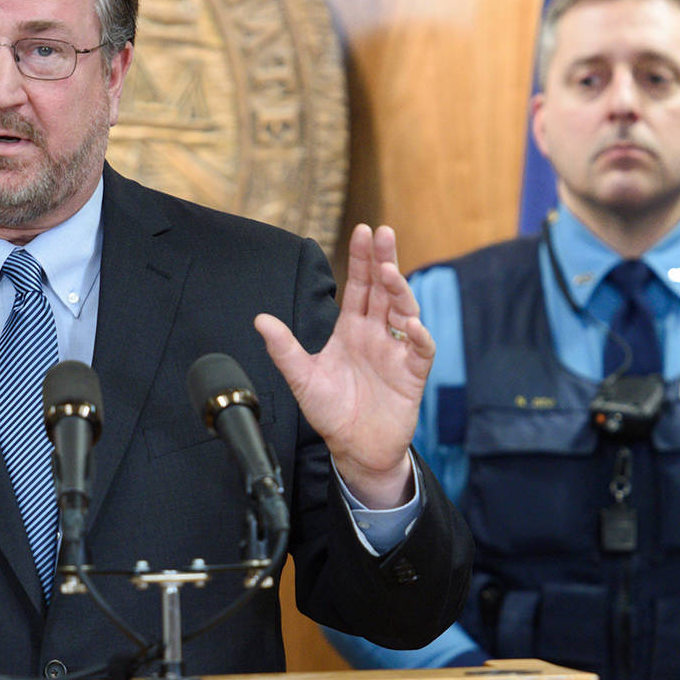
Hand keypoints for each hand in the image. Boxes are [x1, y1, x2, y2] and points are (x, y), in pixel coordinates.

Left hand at [255, 224, 429, 508]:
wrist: (355, 448)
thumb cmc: (331, 412)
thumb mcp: (302, 379)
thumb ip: (284, 349)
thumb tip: (260, 321)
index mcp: (352, 329)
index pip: (359, 286)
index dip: (361, 259)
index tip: (363, 231)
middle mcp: (376, 334)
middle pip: (384, 289)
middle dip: (384, 260)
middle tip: (383, 233)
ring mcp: (396, 351)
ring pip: (404, 310)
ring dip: (399, 290)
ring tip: (388, 273)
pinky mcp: (412, 373)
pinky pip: (420, 349)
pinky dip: (417, 336)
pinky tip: (409, 324)